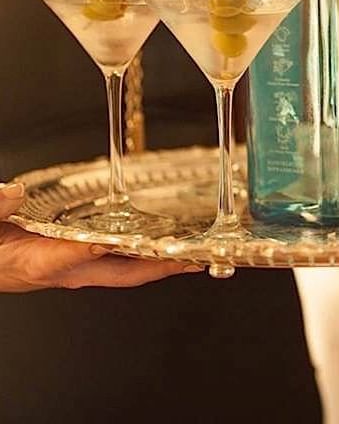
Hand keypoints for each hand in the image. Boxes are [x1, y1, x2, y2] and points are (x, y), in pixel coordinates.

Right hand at [0, 183, 199, 292]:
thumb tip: (13, 192)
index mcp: (36, 263)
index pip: (68, 259)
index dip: (94, 252)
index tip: (118, 243)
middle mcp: (64, 271)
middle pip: (119, 274)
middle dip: (157, 268)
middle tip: (193, 260)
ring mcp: (77, 270)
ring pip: (127, 270)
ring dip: (159, 263)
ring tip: (193, 255)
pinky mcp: (81, 264)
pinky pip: (121, 262)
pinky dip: (145, 254)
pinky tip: (164, 245)